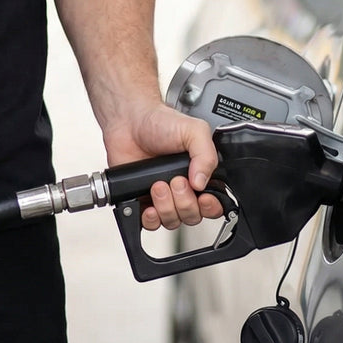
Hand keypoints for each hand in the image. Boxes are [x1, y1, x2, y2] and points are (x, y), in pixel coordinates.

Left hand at [102, 102, 222, 231]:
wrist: (129, 119)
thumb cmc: (160, 122)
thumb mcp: (194, 131)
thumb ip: (206, 155)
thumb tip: (202, 182)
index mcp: (200, 175)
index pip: (213, 205)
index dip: (210, 206)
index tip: (202, 197)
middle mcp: (183, 189)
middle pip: (192, 216)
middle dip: (184, 202)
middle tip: (175, 181)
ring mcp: (163, 196)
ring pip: (173, 221)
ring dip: (166, 207)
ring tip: (157, 184)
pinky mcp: (142, 199)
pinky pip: (150, 223)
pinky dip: (150, 219)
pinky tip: (149, 206)